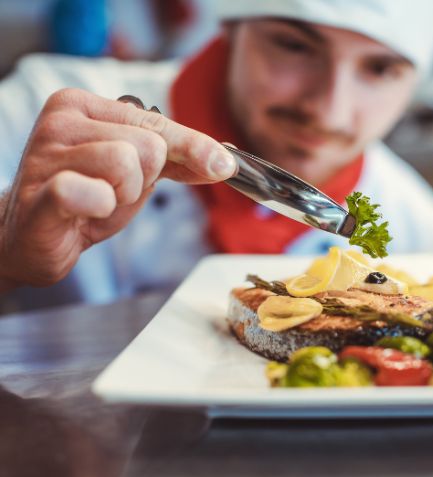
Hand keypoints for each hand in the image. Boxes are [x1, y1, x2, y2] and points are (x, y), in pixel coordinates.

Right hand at [0, 88, 236, 290]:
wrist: (31, 237)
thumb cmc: (84, 199)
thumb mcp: (137, 173)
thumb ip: (175, 159)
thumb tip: (223, 160)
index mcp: (84, 105)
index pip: (158, 121)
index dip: (194, 147)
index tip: (224, 165)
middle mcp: (63, 120)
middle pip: (150, 144)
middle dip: (145, 178)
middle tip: (113, 192)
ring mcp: (47, 153)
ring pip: (127, 163)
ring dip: (124, 195)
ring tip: (98, 202)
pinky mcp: (42, 190)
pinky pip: (94, 191)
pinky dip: (102, 205)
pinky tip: (86, 210)